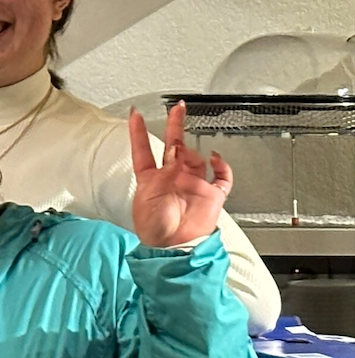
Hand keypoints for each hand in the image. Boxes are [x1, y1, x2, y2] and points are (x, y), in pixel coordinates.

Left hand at [130, 103, 232, 249]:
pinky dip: (222, 166)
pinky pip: (222, 176)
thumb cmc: (156, 230)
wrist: (175, 249)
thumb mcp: (150, 198)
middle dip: (176, 126)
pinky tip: (216, 158)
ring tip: (183, 158)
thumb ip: (163, 174)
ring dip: (191, 153)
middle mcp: (172, 178)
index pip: (143, 149)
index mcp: (151, 179)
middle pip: (174, 146)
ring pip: (196, 157)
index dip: (138, 132)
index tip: (135, 114)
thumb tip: (175, 154)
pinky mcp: (210, 194)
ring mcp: (192, 184)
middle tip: (177, 108)